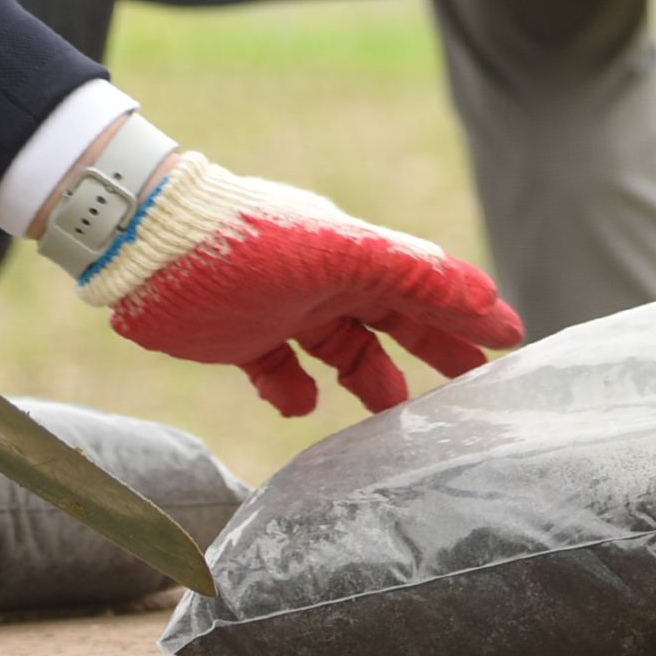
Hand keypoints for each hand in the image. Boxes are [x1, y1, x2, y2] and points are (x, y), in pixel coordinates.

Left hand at [53, 145, 522, 416]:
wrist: (142, 244)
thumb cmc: (242, 240)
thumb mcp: (333, 252)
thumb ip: (404, 271)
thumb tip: (478, 292)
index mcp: (356, 257)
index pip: (429, 286)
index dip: (471, 311)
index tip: (514, 338)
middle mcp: (326, 283)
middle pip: (396, 320)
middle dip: (439, 347)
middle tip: (478, 382)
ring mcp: (284, 311)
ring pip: (345, 349)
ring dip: (374, 377)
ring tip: (397, 414)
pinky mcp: (240, 340)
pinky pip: (281, 372)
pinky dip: (295, 392)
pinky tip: (302, 406)